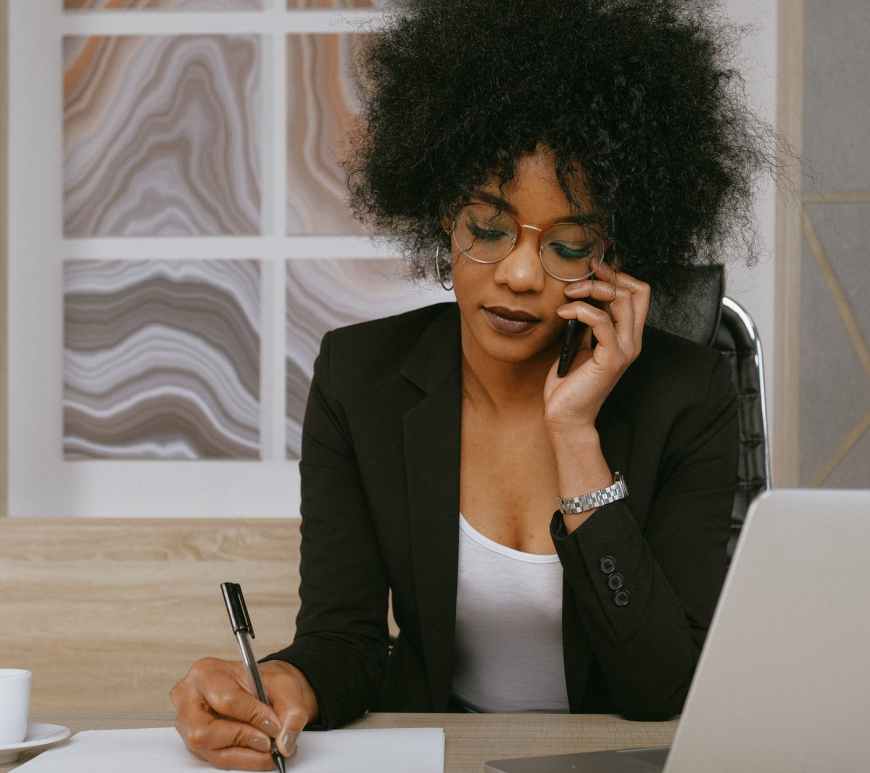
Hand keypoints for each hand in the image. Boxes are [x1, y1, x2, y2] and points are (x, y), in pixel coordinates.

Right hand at [170, 657, 318, 770]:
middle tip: (269, 742)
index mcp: (207, 673)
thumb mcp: (286, 686)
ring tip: (268, 748)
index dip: (253, 716)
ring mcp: (188, 724)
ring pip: (210, 750)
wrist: (264, 688)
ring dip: (244, 754)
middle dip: (243, 739)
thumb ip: (291, 712)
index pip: (226, 700)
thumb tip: (284, 741)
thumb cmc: (266, 682)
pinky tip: (257, 753)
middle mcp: (189, 699)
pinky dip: (241, 759)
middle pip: (206, 731)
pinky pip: (216, 759)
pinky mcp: (196, 743)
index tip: (275, 726)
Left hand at [543, 256, 650, 433]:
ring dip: (591, 290)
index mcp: (627, 336)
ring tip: (568, 294)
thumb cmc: (569, 383)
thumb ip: (587, 322)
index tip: (592, 270)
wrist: (566, 416)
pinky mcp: (611, 359)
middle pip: (635, 291)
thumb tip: (580, 295)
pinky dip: (581, 310)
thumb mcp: (579, 344)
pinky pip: (602, 321)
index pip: (638, 293)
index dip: (617, 275)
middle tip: (578, 279)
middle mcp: (632, 341)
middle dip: (605, 277)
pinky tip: (563, 313)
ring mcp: (624, 350)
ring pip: (622, 301)